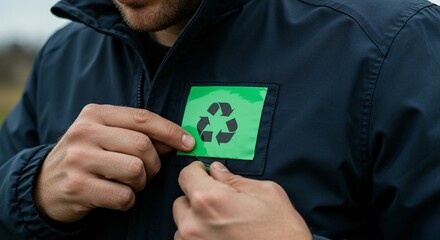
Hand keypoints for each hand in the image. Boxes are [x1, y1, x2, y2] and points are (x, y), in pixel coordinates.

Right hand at [34, 104, 194, 222]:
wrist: (44, 185)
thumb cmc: (86, 157)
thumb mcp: (105, 136)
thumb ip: (138, 133)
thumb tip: (179, 140)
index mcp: (95, 114)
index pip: (143, 118)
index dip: (171, 131)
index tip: (189, 143)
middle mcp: (85, 132)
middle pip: (143, 145)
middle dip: (155, 163)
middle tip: (148, 172)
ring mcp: (79, 159)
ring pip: (135, 170)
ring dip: (141, 182)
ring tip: (130, 184)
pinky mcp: (78, 187)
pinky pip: (123, 196)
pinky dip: (128, 200)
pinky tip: (118, 196)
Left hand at [173, 161, 311, 239]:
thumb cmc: (282, 233)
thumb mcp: (266, 193)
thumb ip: (235, 179)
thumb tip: (218, 171)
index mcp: (210, 199)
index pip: (186, 175)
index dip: (197, 171)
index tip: (204, 173)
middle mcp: (194, 224)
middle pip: (181, 201)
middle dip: (197, 197)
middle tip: (219, 201)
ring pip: (183, 225)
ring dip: (196, 220)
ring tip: (222, 223)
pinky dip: (199, 238)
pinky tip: (219, 237)